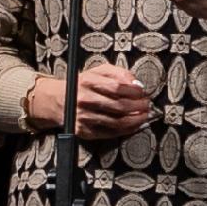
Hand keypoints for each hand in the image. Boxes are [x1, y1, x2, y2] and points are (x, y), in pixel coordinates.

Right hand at [36, 60, 153, 142]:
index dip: (134, 92)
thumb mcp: (98, 71)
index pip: (117, 87)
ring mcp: (85, 117)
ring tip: (144, 116)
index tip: (143, 93)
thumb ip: (118, 73)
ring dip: (135, 120)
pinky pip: (110, 133)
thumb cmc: (83, 85)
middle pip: (119, 106)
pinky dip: (126, 130)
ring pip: (117, 122)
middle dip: (138, 107)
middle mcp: (85, 99)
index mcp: (88, 81)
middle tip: (147, 105)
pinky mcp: (85, 131)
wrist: (59, 100)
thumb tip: (136, 84)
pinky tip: (134, 125)